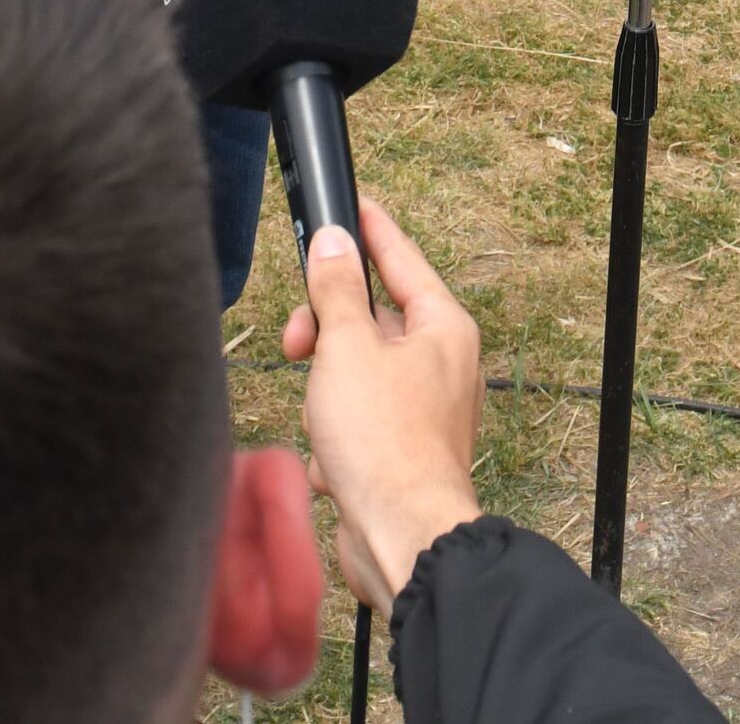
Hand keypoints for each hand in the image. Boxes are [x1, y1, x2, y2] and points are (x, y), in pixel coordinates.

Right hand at [281, 198, 485, 608]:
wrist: (401, 537)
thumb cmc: (385, 444)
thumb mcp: (346, 349)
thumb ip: (335, 292)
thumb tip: (332, 243)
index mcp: (443, 328)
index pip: (400, 258)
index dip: (370, 230)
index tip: (351, 203)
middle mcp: (443, 364)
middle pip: (371, 320)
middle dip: (326, 335)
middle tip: (297, 344)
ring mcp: (425, 410)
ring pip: (355, 375)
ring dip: (326, 396)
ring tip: (325, 424)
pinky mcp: (403, 452)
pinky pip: (355, 424)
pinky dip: (335, 439)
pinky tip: (335, 462)